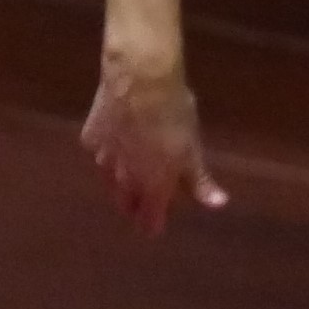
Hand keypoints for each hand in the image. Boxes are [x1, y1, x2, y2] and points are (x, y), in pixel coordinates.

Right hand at [81, 46, 226, 232]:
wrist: (139, 80)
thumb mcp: (192, 149)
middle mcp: (124, 179)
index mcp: (152, 186)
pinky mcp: (91, 138)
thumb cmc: (173, 116)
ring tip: (129, 172)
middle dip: (134, 206)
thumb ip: (200, 180)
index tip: (155, 228)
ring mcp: (103, 159)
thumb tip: (218, 205)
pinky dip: (108, 152)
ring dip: (120, 181)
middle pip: (125, 203)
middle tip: (142, 201)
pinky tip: (116, 138)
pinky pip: (99, 153)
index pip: (148, 219)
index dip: (152, 225)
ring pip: (109, 180)